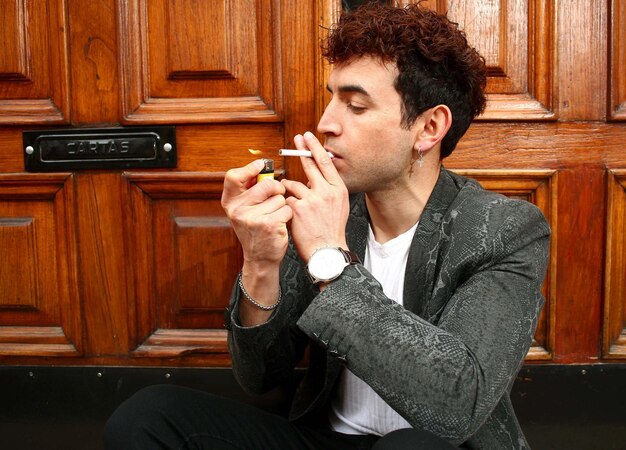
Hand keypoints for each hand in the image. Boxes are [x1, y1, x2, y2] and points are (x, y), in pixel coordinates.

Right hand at [222, 159, 292, 271]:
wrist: (260, 258)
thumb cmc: (255, 230)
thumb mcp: (244, 210)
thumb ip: (249, 190)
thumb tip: (261, 166)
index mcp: (230, 203)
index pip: (233, 177)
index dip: (249, 168)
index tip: (261, 165)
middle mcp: (238, 210)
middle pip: (266, 184)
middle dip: (276, 189)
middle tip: (275, 197)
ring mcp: (252, 218)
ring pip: (279, 198)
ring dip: (282, 206)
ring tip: (274, 217)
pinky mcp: (269, 224)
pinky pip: (287, 209)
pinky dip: (287, 215)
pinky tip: (279, 224)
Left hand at [282, 132, 349, 260]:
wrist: (327, 251)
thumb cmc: (332, 230)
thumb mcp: (339, 206)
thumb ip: (328, 190)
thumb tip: (313, 178)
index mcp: (338, 190)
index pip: (326, 163)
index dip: (316, 148)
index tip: (309, 137)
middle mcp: (326, 192)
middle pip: (311, 165)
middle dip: (302, 151)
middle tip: (296, 139)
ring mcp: (312, 199)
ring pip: (294, 184)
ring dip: (289, 189)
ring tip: (293, 199)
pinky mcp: (298, 208)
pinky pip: (287, 199)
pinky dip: (287, 204)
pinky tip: (292, 214)